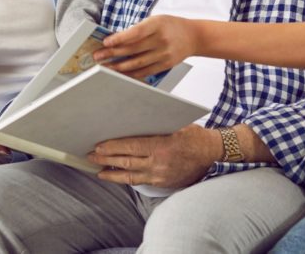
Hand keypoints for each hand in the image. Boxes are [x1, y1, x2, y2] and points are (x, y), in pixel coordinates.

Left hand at [87, 125, 219, 188]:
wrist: (213, 154)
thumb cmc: (195, 136)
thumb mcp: (176, 125)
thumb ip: (155, 125)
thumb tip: (131, 122)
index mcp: (162, 145)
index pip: (130, 146)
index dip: (112, 147)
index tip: (99, 146)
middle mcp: (159, 163)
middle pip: (126, 162)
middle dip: (106, 159)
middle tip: (91, 156)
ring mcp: (160, 175)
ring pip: (130, 176)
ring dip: (112, 173)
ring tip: (98, 170)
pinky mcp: (163, 183)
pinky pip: (140, 181)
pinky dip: (126, 179)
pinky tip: (117, 176)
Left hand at [93, 15, 198, 80]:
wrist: (194, 36)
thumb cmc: (171, 25)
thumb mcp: (156, 19)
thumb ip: (140, 28)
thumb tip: (117, 40)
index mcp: (157, 24)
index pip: (136, 32)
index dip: (120, 38)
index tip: (106, 42)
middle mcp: (161, 40)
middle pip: (133, 49)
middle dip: (113, 53)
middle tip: (98, 56)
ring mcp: (164, 54)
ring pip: (137, 62)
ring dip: (119, 66)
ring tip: (105, 66)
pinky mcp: (165, 64)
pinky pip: (145, 71)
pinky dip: (131, 73)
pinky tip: (120, 73)